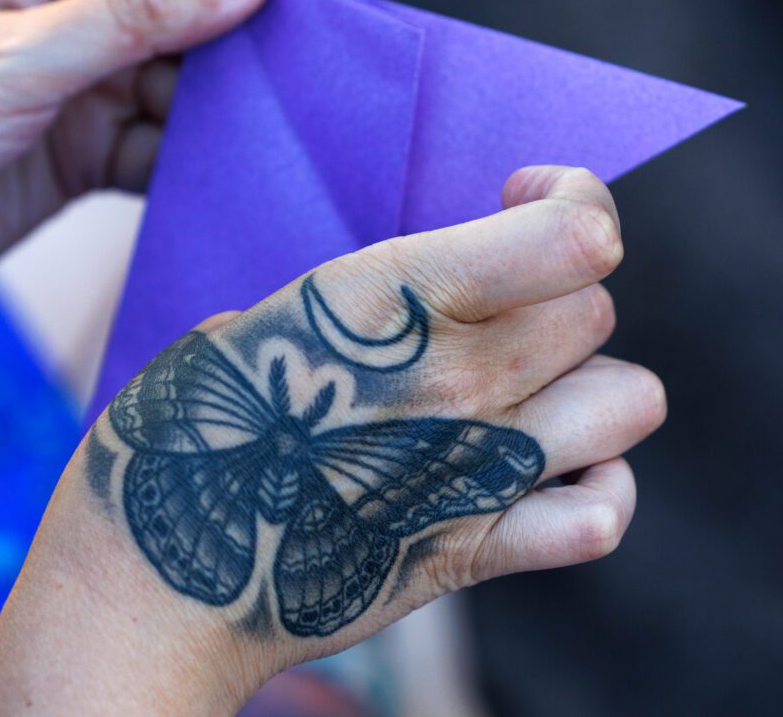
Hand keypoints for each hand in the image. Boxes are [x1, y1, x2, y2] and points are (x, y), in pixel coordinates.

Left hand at [0, 0, 290, 317]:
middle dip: (245, 31)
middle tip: (273, 85)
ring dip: (227, 109)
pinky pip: (177, 145)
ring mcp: (99, 75)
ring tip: (238, 146)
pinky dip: (198, 165)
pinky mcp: (102, 146)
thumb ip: (135, 16)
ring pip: (202, 75)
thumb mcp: (13, 59)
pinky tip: (203, 185)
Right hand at [0, 167, 665, 714]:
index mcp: (390, 301)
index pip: (575, 235)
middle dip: (557, 289)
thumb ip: (370, 307)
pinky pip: (602, 516)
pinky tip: (546, 476)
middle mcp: (453, 380)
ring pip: (629, 399)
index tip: (523, 197)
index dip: (572, 198)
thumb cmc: (181, 434)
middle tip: (498, 301)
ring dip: (587, 384)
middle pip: (595, 307)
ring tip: (525, 389)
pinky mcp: (471, 554)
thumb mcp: (261, 321)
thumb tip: (437, 296)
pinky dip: (594, 489)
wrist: (153, 584)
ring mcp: (473, 473)